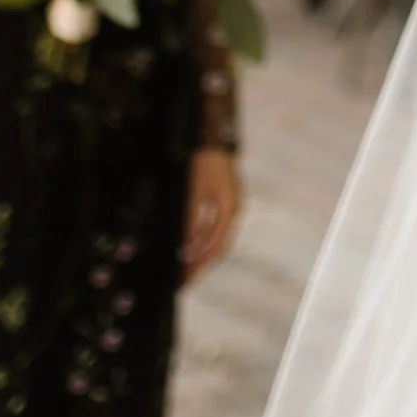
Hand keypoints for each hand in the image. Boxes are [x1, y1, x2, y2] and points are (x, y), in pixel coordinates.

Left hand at [182, 145, 241, 283]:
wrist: (212, 136)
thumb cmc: (202, 162)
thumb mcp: (193, 192)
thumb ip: (191, 220)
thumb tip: (185, 247)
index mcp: (228, 210)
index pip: (215, 248)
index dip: (200, 266)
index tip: (185, 280)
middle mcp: (232, 210)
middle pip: (218, 246)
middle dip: (200, 264)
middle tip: (183, 280)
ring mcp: (230, 204)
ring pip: (215, 237)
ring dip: (200, 253)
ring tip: (184, 267)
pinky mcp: (224, 199)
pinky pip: (213, 226)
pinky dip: (201, 238)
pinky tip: (188, 244)